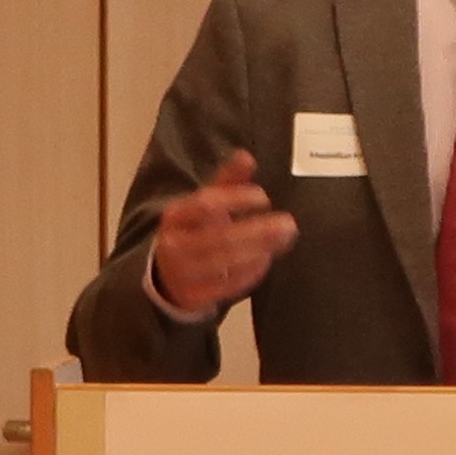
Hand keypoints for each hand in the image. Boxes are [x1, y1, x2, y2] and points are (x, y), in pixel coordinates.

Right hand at [152, 148, 299, 311]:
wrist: (167, 277)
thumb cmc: (194, 232)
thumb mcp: (204, 205)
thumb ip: (227, 182)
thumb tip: (246, 156)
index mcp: (176, 216)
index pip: (206, 204)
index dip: (237, 200)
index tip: (264, 198)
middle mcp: (174, 245)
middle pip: (219, 237)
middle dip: (257, 231)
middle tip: (288, 224)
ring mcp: (183, 274)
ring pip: (224, 263)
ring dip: (258, 251)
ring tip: (282, 240)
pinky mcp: (194, 298)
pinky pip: (228, 286)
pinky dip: (251, 272)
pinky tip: (265, 259)